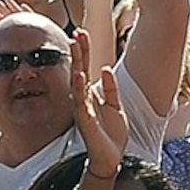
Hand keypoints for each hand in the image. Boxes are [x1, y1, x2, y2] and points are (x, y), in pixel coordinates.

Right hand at [72, 40, 129, 166]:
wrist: (111, 157)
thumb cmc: (110, 132)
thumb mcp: (115, 105)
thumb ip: (110, 88)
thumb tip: (105, 69)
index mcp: (91, 94)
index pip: (86, 67)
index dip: (84, 51)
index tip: (81, 33)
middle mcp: (83, 99)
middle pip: (79, 70)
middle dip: (79, 52)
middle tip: (77, 33)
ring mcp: (83, 109)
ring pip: (77, 83)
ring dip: (76, 64)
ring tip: (75, 47)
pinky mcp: (85, 121)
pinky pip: (81, 103)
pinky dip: (79, 89)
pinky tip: (78, 76)